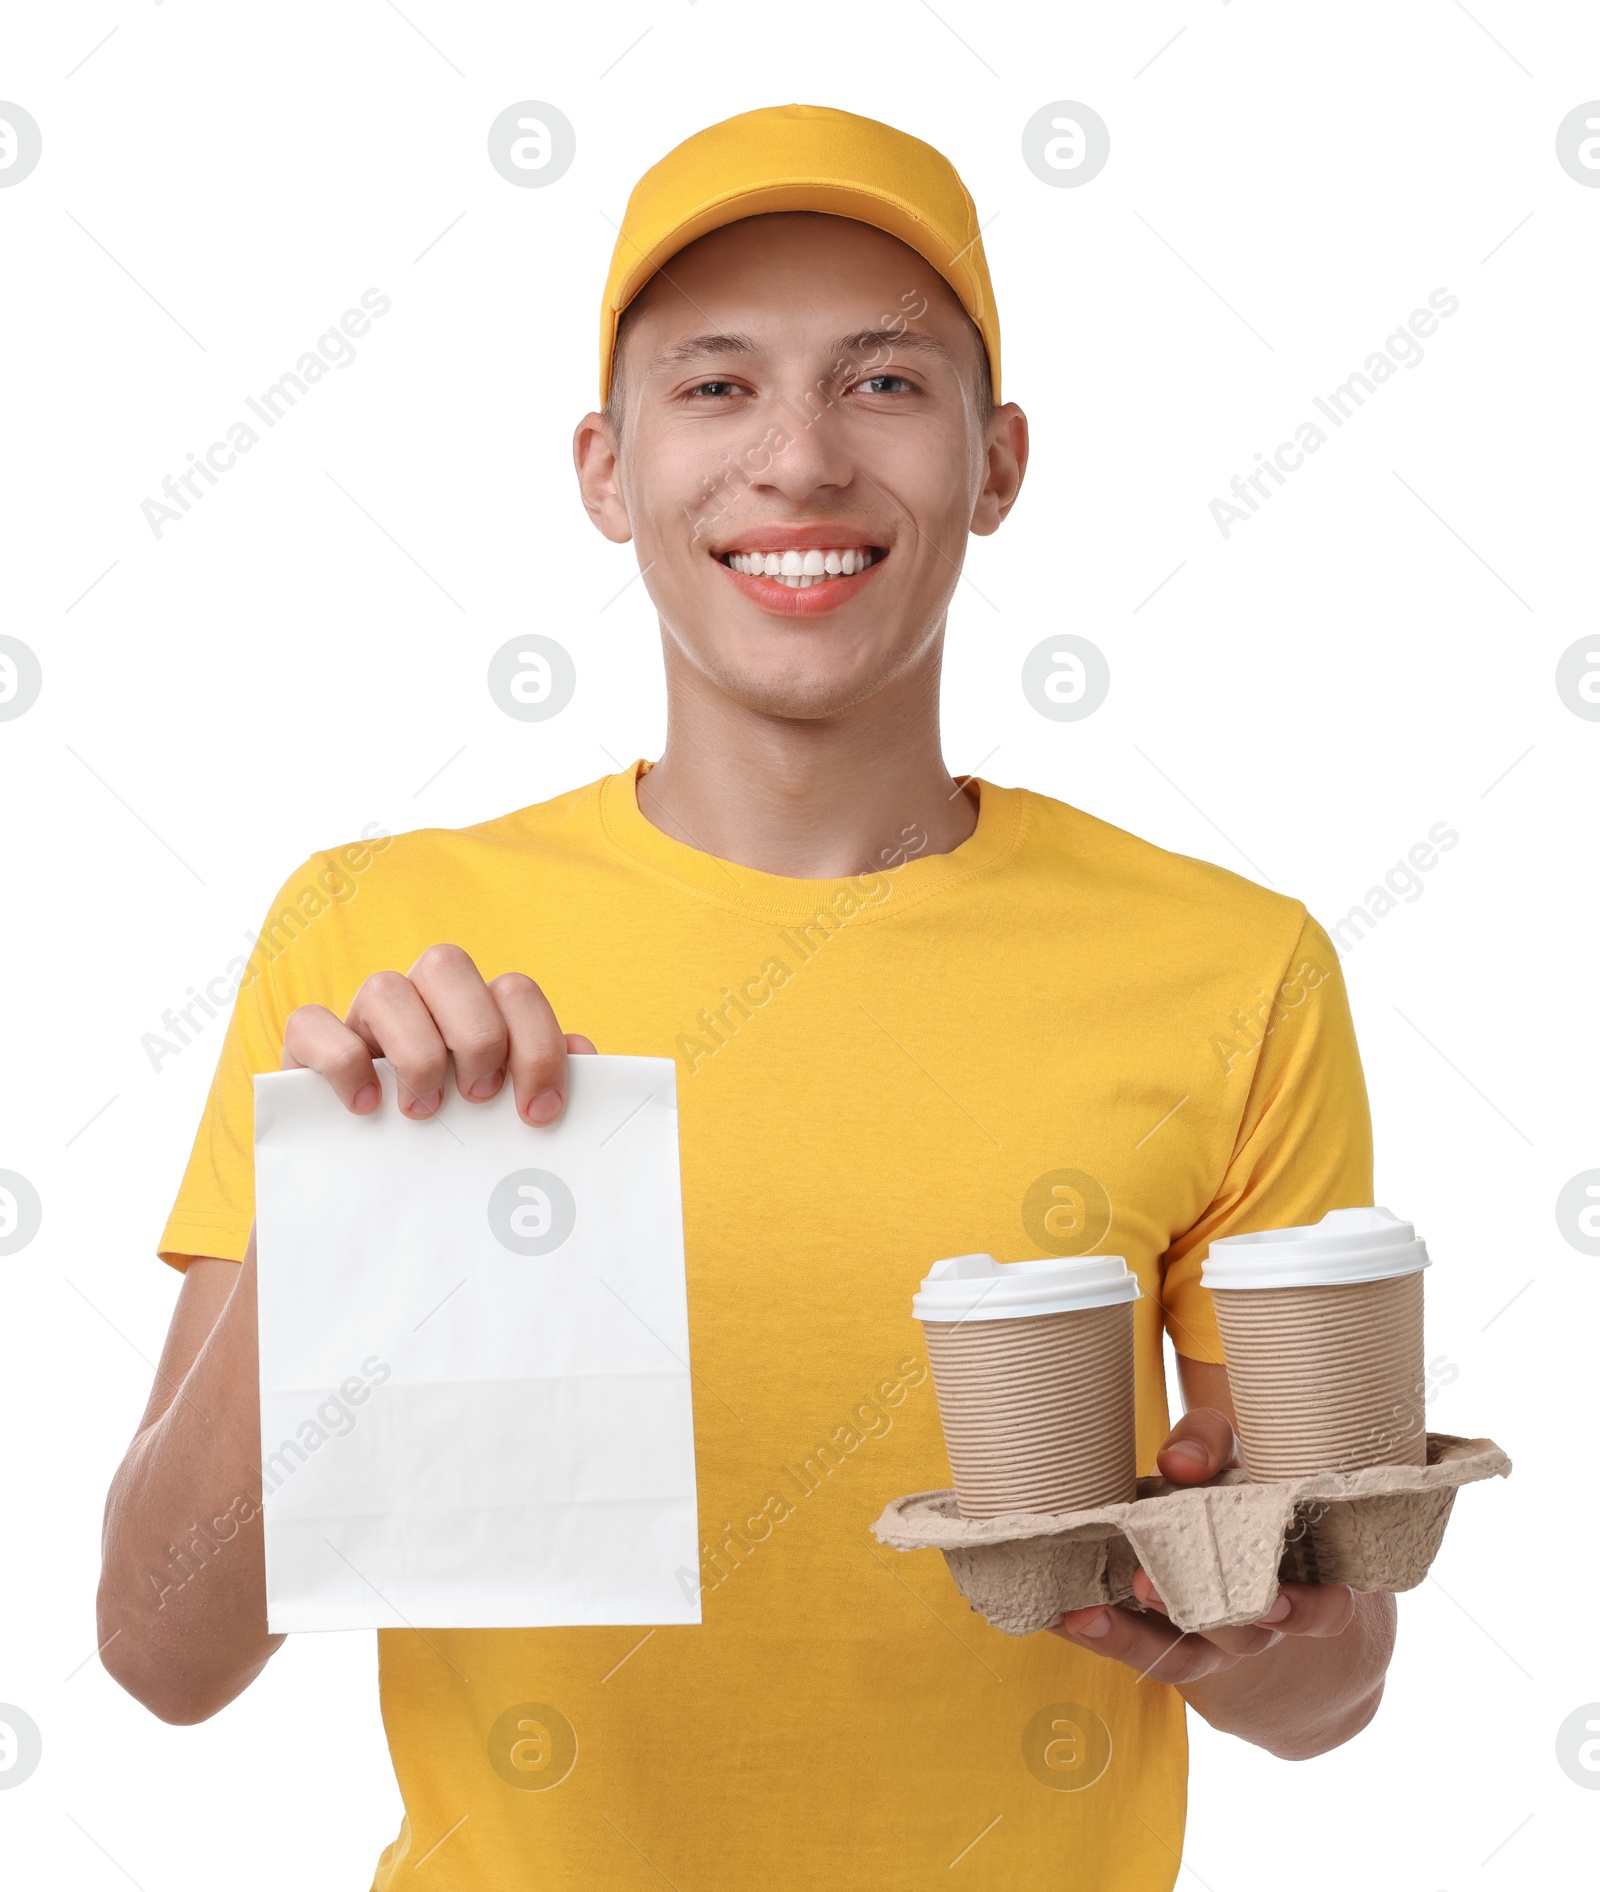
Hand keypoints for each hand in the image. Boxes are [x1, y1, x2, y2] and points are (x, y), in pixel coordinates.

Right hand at [282, 944, 595, 1124]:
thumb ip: (544, 1086)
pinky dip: (343, 1062)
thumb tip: (583, 1051)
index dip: (536, 1046)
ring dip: (416, 1051)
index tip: (537, 1114)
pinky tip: (365, 1109)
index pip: (514, 992)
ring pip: (384, 985)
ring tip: (424, 1111)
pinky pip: (312, 1022)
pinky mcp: (304, 1048)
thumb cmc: (453, 1153)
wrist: (369, 1204)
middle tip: (479, 1098)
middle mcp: (418, 1002)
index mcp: (474, 1012)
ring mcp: (360, 1020)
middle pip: (446, 963)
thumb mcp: (504, 1124)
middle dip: (476, 1033)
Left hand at [1048, 1406, 1354, 1683]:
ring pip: (1183, 1656)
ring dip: (1132, 1634)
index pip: (1325, 1608)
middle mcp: (1263, 1621)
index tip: (1271, 1599)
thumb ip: (1212, 1442)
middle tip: (1148, 1585)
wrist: (1225, 1551)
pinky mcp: (1165, 1645)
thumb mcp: (1234, 1455)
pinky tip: (1059, 1611)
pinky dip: (1097, 1631)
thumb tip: (1181, 1461)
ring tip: (1086, 1613)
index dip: (1304, 1610)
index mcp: (1302, 1578)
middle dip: (1198, 1614)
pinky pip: (1135, 1649)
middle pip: (1244, 1636)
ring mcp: (1212, 1642)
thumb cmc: (1236, 1491)